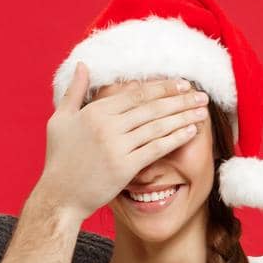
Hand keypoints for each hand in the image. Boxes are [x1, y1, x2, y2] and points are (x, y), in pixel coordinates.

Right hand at [31, 64, 210, 221]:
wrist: (60, 196)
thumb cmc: (59, 159)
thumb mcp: (60, 120)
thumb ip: (74, 91)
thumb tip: (83, 65)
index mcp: (95, 111)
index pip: (136, 94)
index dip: (162, 88)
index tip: (181, 83)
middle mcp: (107, 125)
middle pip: (151, 107)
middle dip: (179, 99)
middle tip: (201, 95)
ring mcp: (116, 146)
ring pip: (157, 126)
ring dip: (183, 117)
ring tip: (202, 111)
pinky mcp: (125, 167)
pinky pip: (156, 149)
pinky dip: (175, 138)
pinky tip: (191, 132)